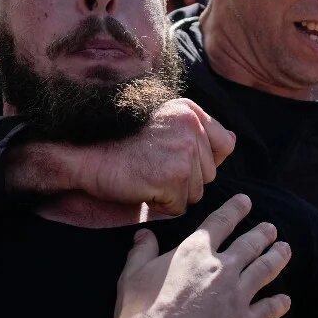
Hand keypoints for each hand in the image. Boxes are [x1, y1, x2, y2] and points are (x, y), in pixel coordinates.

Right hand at [80, 98, 236, 214]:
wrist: (85, 154)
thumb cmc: (119, 142)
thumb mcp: (162, 122)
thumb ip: (196, 131)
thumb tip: (233, 141)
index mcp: (190, 110)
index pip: (225, 144)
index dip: (204, 160)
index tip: (177, 161)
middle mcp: (191, 126)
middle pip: (209, 174)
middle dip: (185, 180)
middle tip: (153, 169)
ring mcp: (184, 151)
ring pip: (196, 193)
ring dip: (173, 194)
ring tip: (146, 177)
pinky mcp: (174, 177)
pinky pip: (180, 207)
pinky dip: (161, 205)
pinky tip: (142, 188)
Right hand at [112, 194, 290, 317]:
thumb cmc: (141, 311)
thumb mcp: (133, 274)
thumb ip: (142, 252)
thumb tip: (144, 234)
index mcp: (195, 251)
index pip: (221, 222)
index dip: (236, 209)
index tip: (246, 202)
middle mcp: (221, 268)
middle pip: (250, 244)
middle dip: (263, 234)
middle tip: (272, 229)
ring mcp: (237, 295)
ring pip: (265, 270)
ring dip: (278, 258)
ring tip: (285, 250)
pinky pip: (269, 309)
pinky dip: (279, 303)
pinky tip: (285, 300)